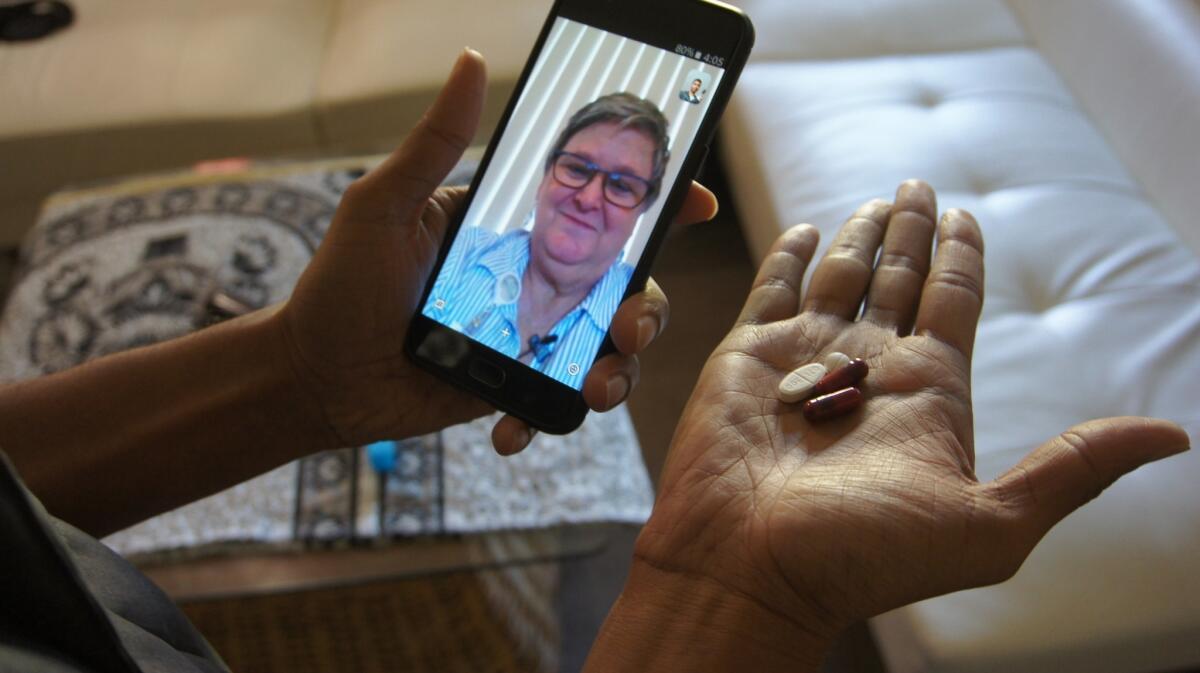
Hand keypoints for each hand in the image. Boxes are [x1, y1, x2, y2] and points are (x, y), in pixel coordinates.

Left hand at [276, 50, 716, 453]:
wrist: (316, 376)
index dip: (656, 204)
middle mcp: (534, 280)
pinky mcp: (513, 387)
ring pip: (605, 350)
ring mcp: (529, 338)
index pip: (597, 208)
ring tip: (594, 392)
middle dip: (647, 307)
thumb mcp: (385, 205)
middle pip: (623, 287)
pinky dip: (545, 419)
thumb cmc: (342, 282)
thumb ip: (435, 143)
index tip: (695, 203)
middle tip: (628, 325)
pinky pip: (555, 404)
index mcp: (515, 229)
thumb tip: (471, 61)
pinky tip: (508, 432)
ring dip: (616, 371)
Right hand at [633, 181, 1189, 648]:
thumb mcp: (990, 523)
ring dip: (860, 233)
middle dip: (911, 229)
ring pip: (842, 274)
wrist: (753, 569)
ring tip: (876, 199)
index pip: (953, 298)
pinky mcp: (750, 354)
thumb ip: (1073, 470)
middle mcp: (871, 365)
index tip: (965, 213)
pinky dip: (790, 256)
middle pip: (900, 275)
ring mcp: (808, 355)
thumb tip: (1173, 437)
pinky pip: (773, 288)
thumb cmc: (862, 556)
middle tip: (917, 183)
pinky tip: (807, 230)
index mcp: (929, 389)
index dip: (962, 253)